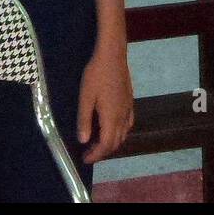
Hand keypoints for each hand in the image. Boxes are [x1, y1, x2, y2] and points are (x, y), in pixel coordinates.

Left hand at [77, 45, 134, 162]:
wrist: (113, 56)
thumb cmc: (96, 75)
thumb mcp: (85, 98)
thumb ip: (84, 120)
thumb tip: (83, 141)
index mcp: (111, 117)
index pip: (106, 144)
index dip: (96, 155)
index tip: (85, 159)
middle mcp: (122, 116)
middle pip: (116, 142)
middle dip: (103, 151)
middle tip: (88, 153)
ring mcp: (128, 108)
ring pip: (123, 134)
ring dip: (111, 142)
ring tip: (97, 142)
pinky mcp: (130, 101)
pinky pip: (128, 123)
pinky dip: (120, 132)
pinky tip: (112, 127)